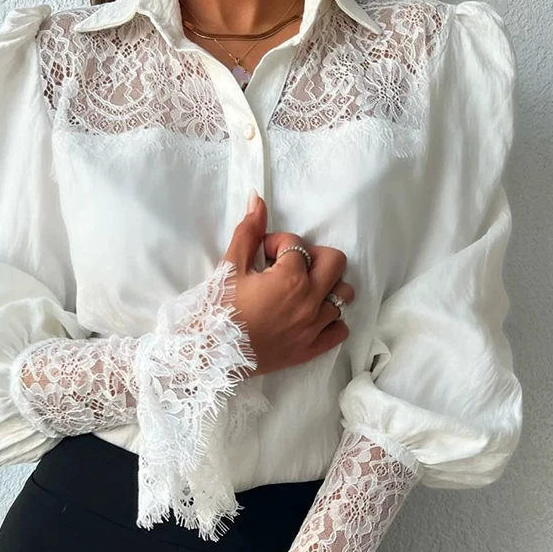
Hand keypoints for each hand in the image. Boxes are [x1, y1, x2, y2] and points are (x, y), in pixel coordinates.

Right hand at [223, 192, 355, 377]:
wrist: (209, 353)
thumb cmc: (217, 309)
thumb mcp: (230, 267)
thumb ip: (248, 231)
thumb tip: (257, 199)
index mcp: (291, 278)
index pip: (296, 244)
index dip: (276, 243)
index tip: (259, 255)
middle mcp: (310, 300)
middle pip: (336, 262)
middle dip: (313, 256)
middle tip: (290, 266)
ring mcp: (314, 326)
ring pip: (343, 296)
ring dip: (326, 288)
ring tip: (302, 290)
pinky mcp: (311, 349)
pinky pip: (340, 329)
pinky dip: (331, 320)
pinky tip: (310, 316)